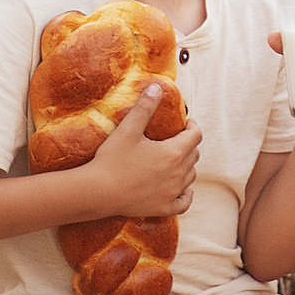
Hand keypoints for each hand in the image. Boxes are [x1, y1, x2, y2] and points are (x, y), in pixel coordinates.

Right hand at [85, 82, 201, 216]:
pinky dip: (186, 194)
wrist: (98, 192)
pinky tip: (181, 189)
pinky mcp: (163, 208)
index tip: (186, 123)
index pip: (196, 135)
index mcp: (173, 153)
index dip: (193, 126)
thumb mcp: (128, 129)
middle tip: (177, 138)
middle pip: (194, 155)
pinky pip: (184, 202)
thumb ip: (145, 107)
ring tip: (175, 159)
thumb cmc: (112, 160)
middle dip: (189, 144)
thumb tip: (156, 86)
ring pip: (190, 176)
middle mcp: (178, 173)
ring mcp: (172, 192)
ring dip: (187, 166)